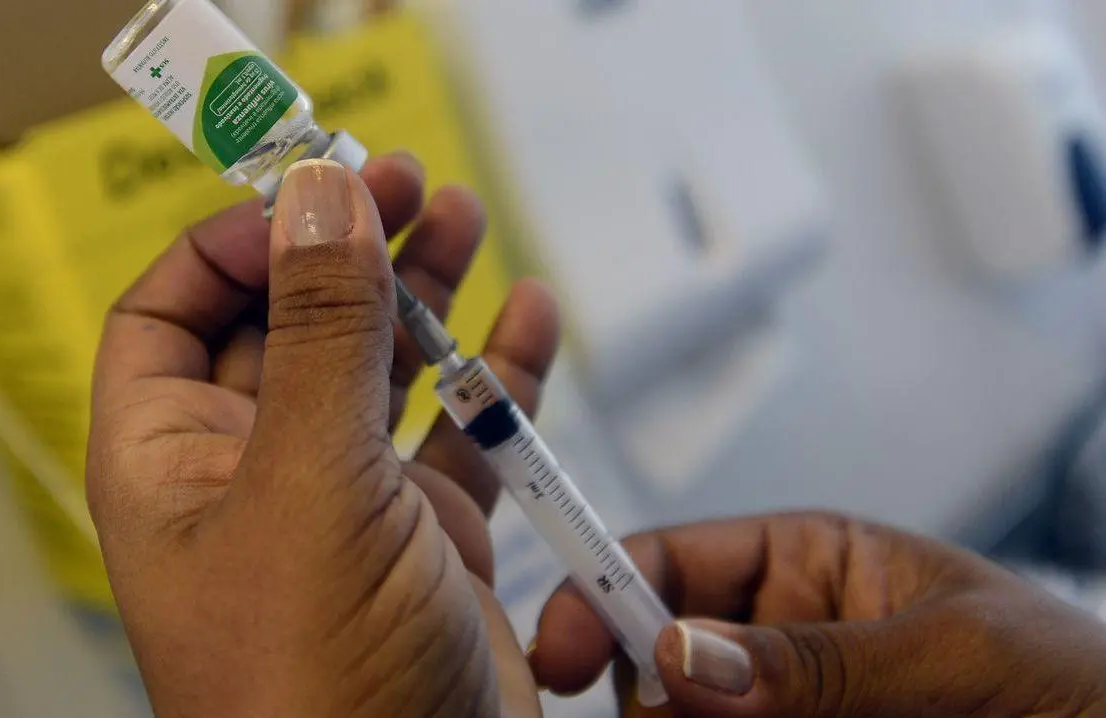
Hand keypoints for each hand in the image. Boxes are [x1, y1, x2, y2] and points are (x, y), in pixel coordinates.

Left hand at [86, 155, 557, 716]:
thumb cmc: (314, 696)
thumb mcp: (312, 490)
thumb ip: (321, 338)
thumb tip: (317, 202)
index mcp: (176, 465)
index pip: (173, 313)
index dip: (234, 242)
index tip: (309, 192)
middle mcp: (255, 479)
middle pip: (290, 324)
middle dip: (345, 247)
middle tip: (402, 183)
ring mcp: (348, 509)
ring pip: (381, 371)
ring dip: (423, 293)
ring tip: (462, 221)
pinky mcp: (432, 544)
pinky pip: (462, 436)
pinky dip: (499, 375)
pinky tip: (527, 320)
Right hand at [530, 512, 1105, 716]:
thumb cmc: (1084, 687)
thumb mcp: (956, 652)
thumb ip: (819, 659)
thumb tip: (682, 657)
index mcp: (811, 565)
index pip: (677, 561)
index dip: (605, 590)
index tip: (562, 653)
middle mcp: (782, 646)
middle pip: (659, 663)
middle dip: (646, 697)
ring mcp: (788, 714)